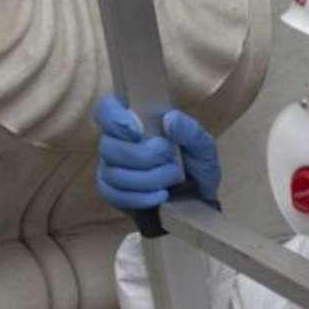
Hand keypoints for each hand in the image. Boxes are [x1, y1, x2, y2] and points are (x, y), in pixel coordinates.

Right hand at [94, 96, 220, 214]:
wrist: (198, 200)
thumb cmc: (196, 166)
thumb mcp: (203, 146)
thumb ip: (190, 131)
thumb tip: (169, 119)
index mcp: (135, 120)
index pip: (106, 108)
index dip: (113, 117)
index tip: (137, 132)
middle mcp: (116, 141)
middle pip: (108, 146)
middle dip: (143, 156)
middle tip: (170, 159)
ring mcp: (110, 168)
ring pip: (113, 173)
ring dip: (148, 178)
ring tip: (172, 178)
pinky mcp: (112, 193)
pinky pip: (114, 195)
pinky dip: (141, 197)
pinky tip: (161, 195)